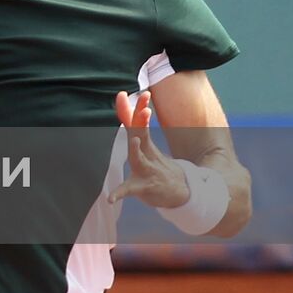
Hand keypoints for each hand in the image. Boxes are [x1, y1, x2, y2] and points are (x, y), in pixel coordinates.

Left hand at [108, 89, 191, 207]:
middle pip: (141, 133)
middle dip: (141, 120)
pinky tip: (110, 198)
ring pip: (139, 159)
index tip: (123, 94)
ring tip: (134, 140)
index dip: (130, 109)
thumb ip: (137, 129)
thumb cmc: (158, 167)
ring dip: (136, 151)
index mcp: (145, 144)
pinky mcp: (143, 187)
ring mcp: (146, 170)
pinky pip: (129, 190)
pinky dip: (119, 193)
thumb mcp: (149, 147)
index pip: (137, 123)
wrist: (183, 193)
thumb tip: (129, 109)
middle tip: (145, 107)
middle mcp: (146, 154)